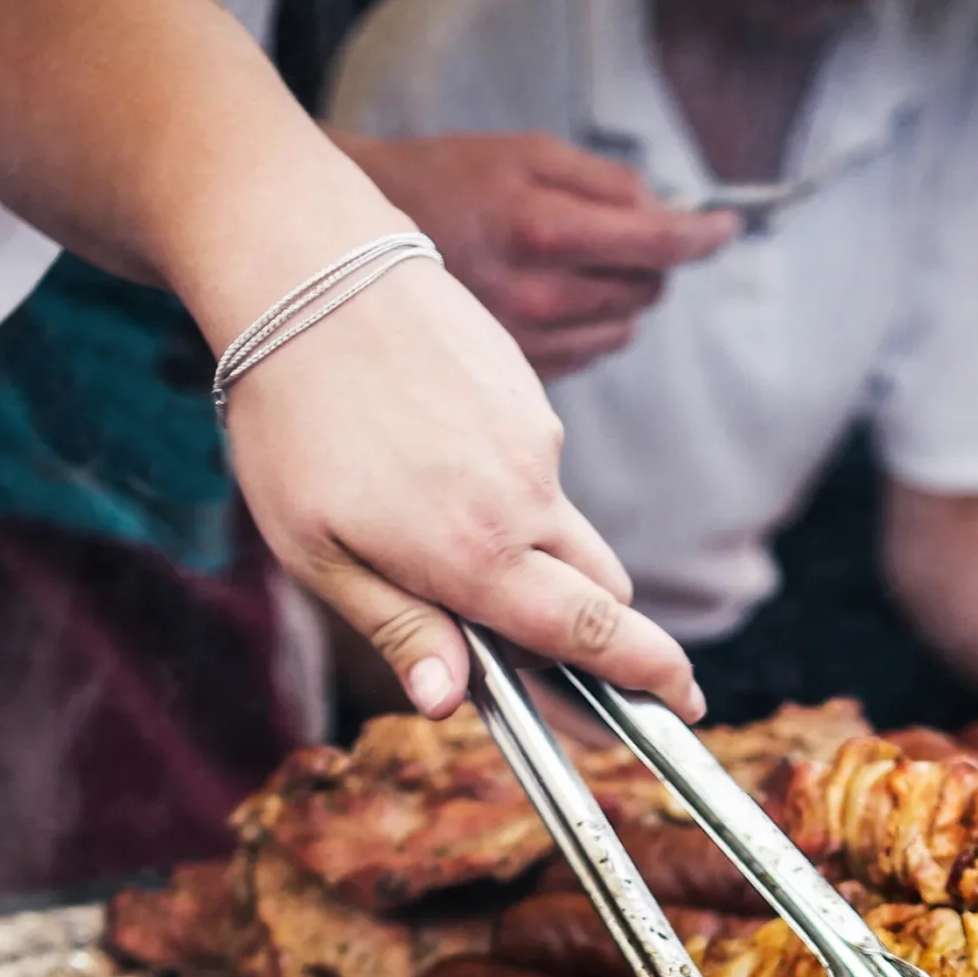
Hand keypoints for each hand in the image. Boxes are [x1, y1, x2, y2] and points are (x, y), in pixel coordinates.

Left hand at [225, 257, 702, 720]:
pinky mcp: (529, 393)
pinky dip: (501, 483)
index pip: (591, 632)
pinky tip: (426, 455)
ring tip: (425, 518)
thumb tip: (447, 700)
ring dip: (529, 550)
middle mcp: (524, 499)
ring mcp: (535, 440)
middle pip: (604, 590)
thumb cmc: (292, 419)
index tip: (685, 706)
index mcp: (474, 555)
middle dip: (608, 633)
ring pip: (562, 526)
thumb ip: (394, 625)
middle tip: (567, 656)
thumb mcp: (314, 548)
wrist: (307, 270)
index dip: (648, 676)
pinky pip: (534, 464)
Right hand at [334, 131, 737, 376]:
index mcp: (545, 232)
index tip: (725, 226)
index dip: (703, 236)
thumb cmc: (449, 183)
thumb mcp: (528, 156)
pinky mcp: (519, 376)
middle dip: (649, 262)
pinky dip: (587, 324)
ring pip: (622, 328)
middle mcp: (541, 298)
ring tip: (571, 266)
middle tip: (616, 235)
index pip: (658, 246)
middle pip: (647, 291)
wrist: (362, 245)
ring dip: (618, 296)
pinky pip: (589, 353)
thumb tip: (670, 214)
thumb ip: (609, 184)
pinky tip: (549, 298)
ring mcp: (529, 345)